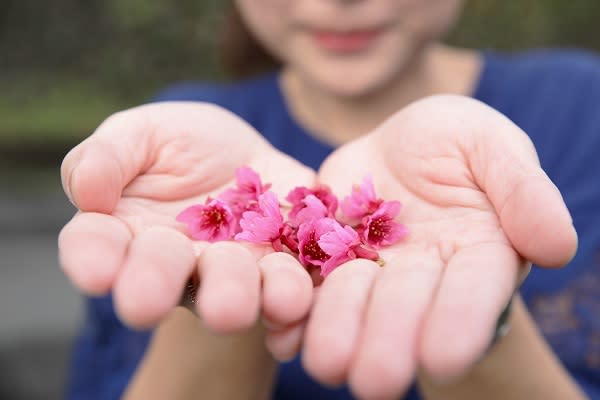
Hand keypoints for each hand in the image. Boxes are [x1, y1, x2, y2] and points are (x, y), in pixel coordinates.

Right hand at [59, 102, 313, 354]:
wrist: (242, 155)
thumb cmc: (177, 144)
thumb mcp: (139, 133)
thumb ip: (108, 155)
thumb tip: (89, 193)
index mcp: (125, 231)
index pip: (96, 247)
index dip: (91, 260)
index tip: (95, 274)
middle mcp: (176, 263)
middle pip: (162, 277)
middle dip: (156, 287)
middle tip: (145, 307)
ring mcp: (231, 270)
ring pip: (229, 288)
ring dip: (229, 297)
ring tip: (229, 309)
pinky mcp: (279, 265)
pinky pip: (287, 284)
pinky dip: (290, 295)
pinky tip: (295, 302)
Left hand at [301, 95, 576, 398]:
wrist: (400, 141)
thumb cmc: (456, 140)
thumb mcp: (490, 144)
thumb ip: (523, 190)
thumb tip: (557, 246)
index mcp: (478, 251)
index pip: (474, 290)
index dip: (460, 322)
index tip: (443, 358)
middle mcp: (426, 273)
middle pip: (408, 308)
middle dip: (391, 343)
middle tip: (373, 382)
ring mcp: (374, 270)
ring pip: (357, 303)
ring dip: (341, 334)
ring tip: (324, 365)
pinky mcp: (328, 259)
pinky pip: (313, 286)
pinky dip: (299, 312)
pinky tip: (283, 333)